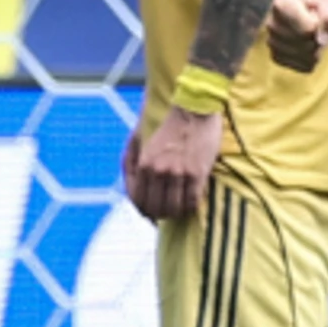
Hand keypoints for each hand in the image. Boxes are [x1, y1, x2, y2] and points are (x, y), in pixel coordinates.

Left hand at [126, 105, 223, 223]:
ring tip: (179, 210)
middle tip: (166, 214)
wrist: (194, 111)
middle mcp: (158, 171)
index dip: (143, 211)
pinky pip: (192, 202)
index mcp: (144, 164)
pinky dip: (191, 207)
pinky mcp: (197, 174)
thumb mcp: (140, 140)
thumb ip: (131, 160)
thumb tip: (131, 186)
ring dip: (176, 213)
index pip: (138, 199)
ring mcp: (178, 173)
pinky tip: (191, 203)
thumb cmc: (168, 126)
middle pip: (155, 208)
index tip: (150, 214)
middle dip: (159, 215)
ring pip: (174, 208)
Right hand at [265, 0, 327, 73]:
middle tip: (317, 27)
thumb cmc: (321, 7)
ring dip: (317, 49)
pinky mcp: (277, 58)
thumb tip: (323, 41)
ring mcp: (272, 42)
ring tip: (311, 36)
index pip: (308, 31)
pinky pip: (306, 66)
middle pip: (306, 44)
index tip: (316, 16)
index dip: (321, 26)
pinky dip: (313, 59)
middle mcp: (271, 24)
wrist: (313, 11)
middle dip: (318, 38)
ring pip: (306, 57)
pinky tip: (308, 46)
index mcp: (281, 6)